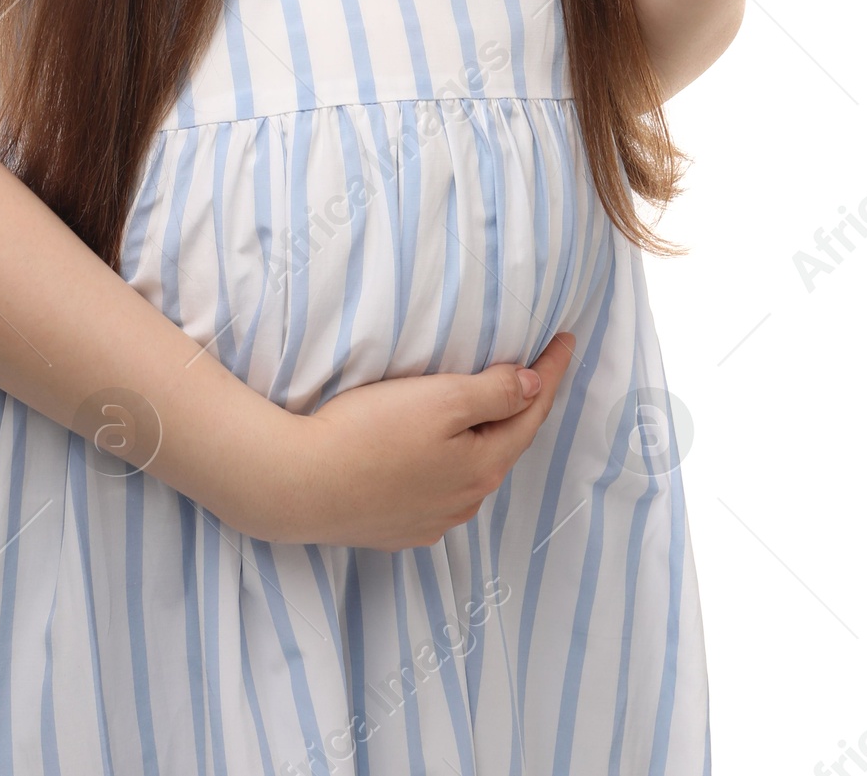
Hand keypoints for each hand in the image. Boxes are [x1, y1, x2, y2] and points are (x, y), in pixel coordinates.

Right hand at [278, 332, 577, 549]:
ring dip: (480, 439)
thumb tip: (534, 385)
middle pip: (503, 444)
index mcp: (483, 465)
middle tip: (532, 368)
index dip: (552, 372)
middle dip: (519, 407)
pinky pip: (436, 491)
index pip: (532, 411)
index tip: (567, 339)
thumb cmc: (368, 433)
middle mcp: (465, 500)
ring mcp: (430, 520)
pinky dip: (446, 465)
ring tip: (480, 409)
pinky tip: (432, 453)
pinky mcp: (396, 528)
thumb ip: (493, 391)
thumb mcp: (440, 398)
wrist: (299, 484)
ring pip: (469, 470)